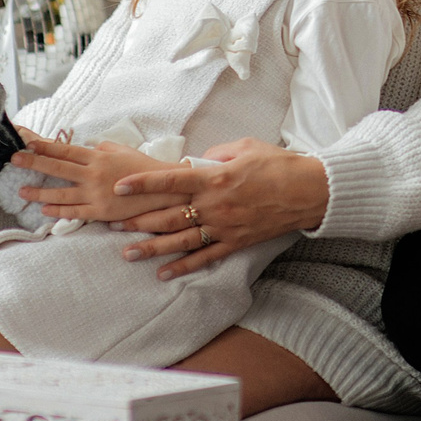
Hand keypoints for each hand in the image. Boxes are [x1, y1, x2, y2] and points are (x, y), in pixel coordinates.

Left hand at [13, 133, 179, 222]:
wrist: (166, 190)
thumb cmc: (143, 168)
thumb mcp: (122, 150)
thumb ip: (101, 148)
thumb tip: (86, 147)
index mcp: (98, 157)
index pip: (65, 150)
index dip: (43, 145)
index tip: (25, 140)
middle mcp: (94, 174)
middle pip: (57, 168)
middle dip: (33, 163)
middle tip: (14, 159)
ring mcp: (96, 195)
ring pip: (61, 194)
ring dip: (39, 193)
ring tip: (22, 191)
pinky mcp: (101, 212)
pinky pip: (75, 212)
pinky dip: (59, 211)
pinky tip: (45, 210)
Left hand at [104, 138, 331, 278]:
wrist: (310, 191)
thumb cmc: (279, 165)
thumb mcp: (245, 147)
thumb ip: (215, 154)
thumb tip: (196, 162)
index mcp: (215, 178)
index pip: (170, 181)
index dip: (143, 184)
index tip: (119, 187)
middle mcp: (215, 205)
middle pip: (168, 215)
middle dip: (137, 219)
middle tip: (110, 223)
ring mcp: (225, 227)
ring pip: (180, 240)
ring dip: (151, 247)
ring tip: (127, 253)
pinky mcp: (236, 242)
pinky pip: (205, 257)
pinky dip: (183, 267)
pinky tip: (163, 273)